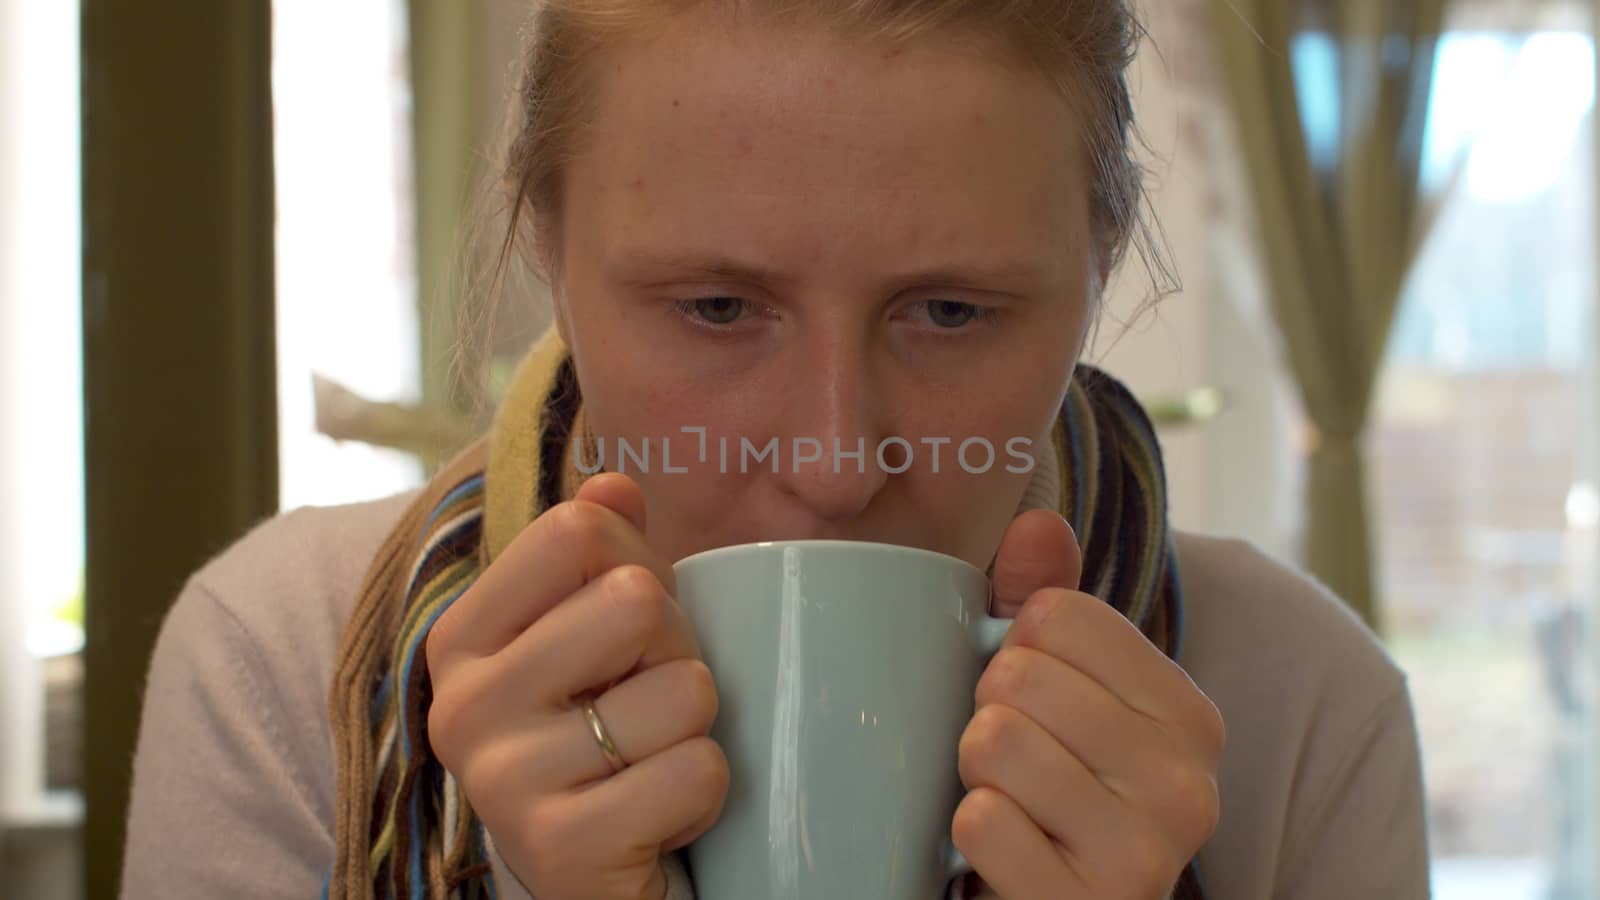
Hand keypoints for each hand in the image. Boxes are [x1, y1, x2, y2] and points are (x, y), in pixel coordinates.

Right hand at [425, 474, 729, 899]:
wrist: (601, 883)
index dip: (642, 571)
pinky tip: (659, 819)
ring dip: (696, 730)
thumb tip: (615, 485)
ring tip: (651, 764)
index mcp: (463, 640)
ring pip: (683, 690)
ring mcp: (503, 783)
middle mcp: (463, 706)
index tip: (627, 639)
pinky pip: (696, 771)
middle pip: (637, 601)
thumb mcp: (599, 641)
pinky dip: (704, 795)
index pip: (578, 532)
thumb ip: (602, 553)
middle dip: (678, 653)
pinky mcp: (560, 851)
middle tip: (649, 710)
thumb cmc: (606, 745)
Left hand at [952, 510, 1224, 899]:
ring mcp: (1144, 854)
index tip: (1033, 702)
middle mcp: (1186, 784)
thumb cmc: (1052, 795)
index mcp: (1189, 716)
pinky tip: (1001, 853)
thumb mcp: (1057, 694)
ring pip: (993, 743)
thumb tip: (1035, 522)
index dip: (1013, 649)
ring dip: (973, 774)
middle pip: (1018, 676)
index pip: (1058, 614)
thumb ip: (1047, 602)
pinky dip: (967, 835)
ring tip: (1007, 803)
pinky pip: (980, 821)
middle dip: (986, 712)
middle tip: (1011, 761)